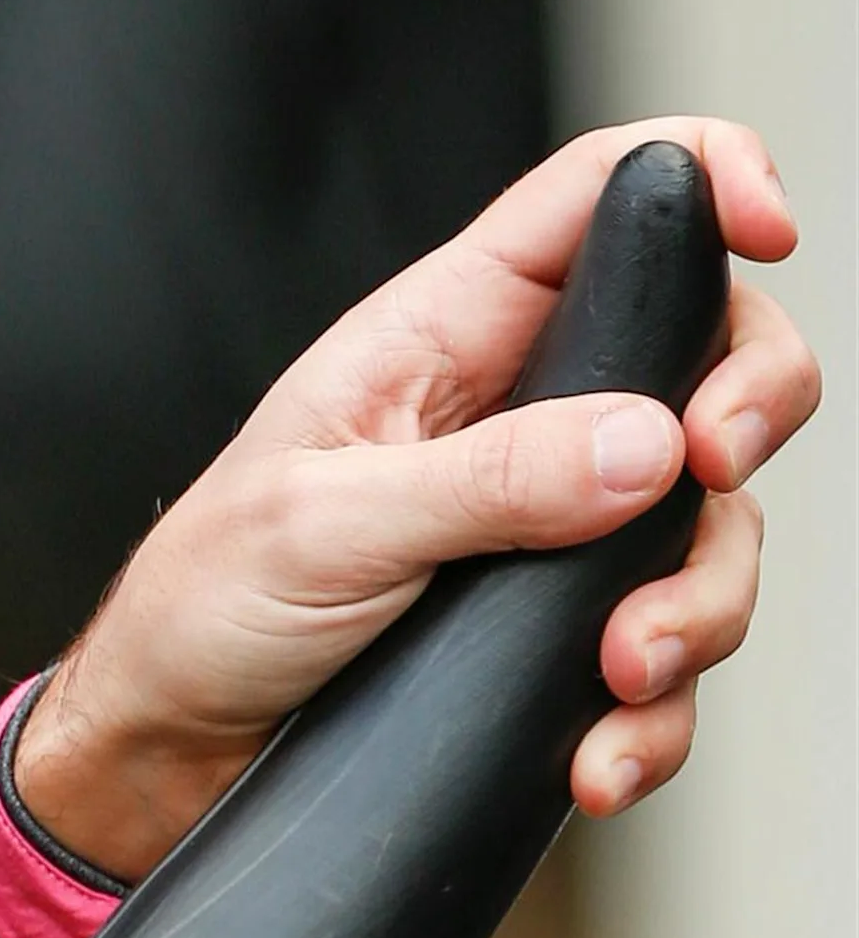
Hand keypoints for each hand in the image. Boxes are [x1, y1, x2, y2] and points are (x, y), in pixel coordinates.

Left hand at [16, 118, 822, 881]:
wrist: (167, 745)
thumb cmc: (205, 605)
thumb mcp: (324, 527)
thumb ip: (486, 483)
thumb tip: (646, 444)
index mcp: (444, 333)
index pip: (601, 195)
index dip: (704, 178)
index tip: (770, 229)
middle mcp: (516, 409)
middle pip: (708, 351)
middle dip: (751, 410)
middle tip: (713, 476)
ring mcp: (549, 515)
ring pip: (709, 517)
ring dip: (700, 603)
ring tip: (622, 670)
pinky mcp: (557, 620)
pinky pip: (665, 643)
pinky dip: (657, 711)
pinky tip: (599, 759)